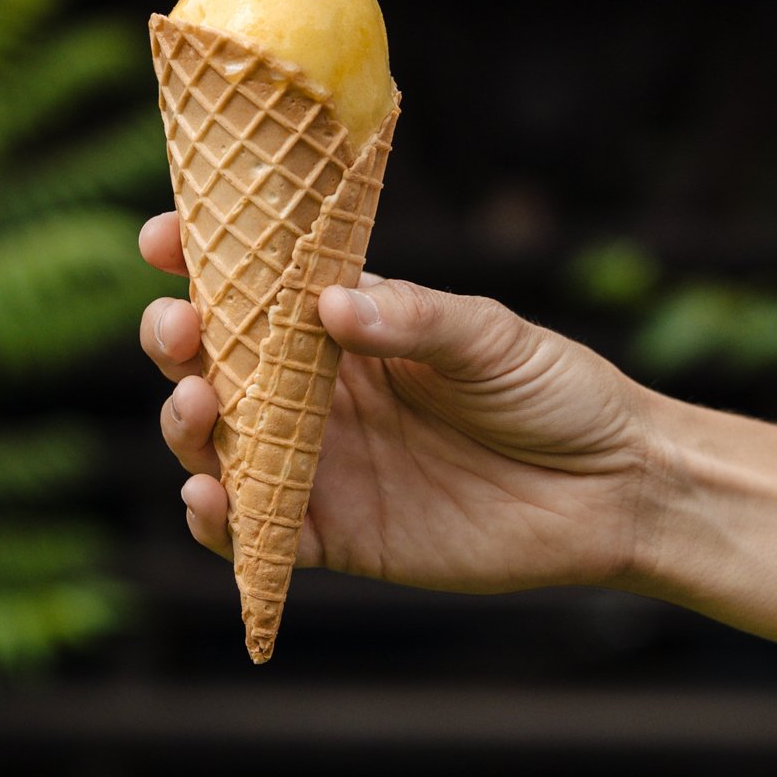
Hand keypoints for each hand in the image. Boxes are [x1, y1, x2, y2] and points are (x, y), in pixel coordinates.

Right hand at [134, 212, 662, 593]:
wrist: (614, 487)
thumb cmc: (556, 391)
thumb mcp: (489, 336)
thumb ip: (412, 319)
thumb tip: (328, 304)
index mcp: (346, 329)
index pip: (252, 288)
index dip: (198, 260)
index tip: (162, 239)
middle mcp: (318, 395)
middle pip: (213, 365)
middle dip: (175, 343)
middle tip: (181, 331)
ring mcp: (321, 466)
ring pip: (219, 447)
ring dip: (187, 427)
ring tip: (199, 406)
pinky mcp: (335, 537)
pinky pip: (257, 534)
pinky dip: (219, 521)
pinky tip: (210, 497)